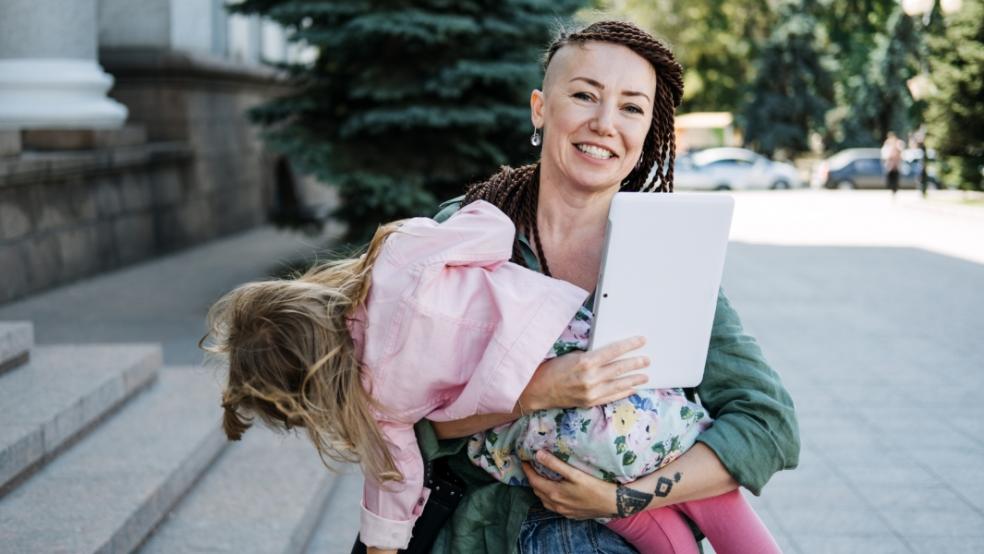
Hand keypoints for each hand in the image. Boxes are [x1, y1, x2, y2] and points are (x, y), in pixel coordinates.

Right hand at [518, 336, 649, 410]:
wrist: (537, 390)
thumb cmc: (551, 368)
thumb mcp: (570, 355)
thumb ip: (590, 355)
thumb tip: (609, 352)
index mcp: (585, 362)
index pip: (613, 351)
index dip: (629, 345)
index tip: (641, 341)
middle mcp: (590, 378)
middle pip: (619, 368)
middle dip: (635, 363)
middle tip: (647, 360)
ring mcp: (591, 392)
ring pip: (618, 384)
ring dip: (633, 379)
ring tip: (645, 376)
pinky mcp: (589, 402)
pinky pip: (610, 397)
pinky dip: (622, 392)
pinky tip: (631, 389)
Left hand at [522, 450, 619, 519]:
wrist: (614, 504)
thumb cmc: (596, 487)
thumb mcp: (575, 473)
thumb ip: (555, 464)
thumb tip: (538, 454)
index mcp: (555, 494)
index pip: (534, 480)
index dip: (527, 469)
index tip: (523, 459)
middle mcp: (556, 505)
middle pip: (537, 491)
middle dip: (532, 478)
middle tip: (532, 466)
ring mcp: (563, 512)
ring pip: (544, 500)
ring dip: (540, 489)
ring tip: (541, 476)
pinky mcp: (571, 515)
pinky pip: (553, 506)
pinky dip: (548, 497)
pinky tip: (555, 491)